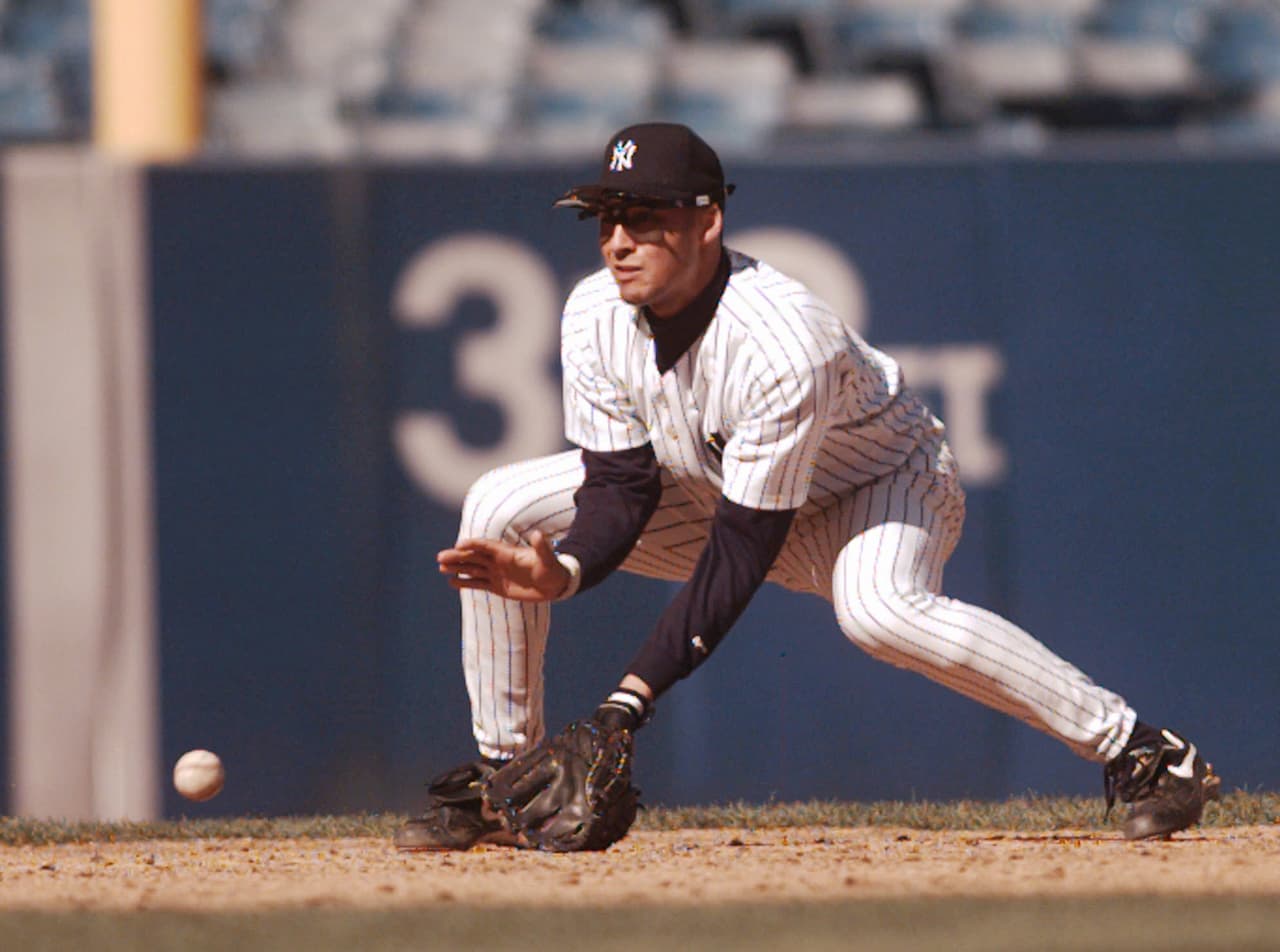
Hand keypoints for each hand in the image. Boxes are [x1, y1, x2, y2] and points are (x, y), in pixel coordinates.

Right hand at [437, 530, 569, 601]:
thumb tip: (538, 534)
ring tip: (440, 567)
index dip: (473, 545)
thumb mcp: (548, 559)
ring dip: (457, 568)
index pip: (486, 546)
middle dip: (457, 556)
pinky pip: (478, 583)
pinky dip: (465, 583)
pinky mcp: (497, 587)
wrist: (554, 585)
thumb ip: (541, 547)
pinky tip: (451, 582)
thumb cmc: (553, 569)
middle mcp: (498, 561)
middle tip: (440, 557)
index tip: (459, 545)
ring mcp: (496, 574)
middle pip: (474, 557)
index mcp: (508, 553)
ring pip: (472, 569)